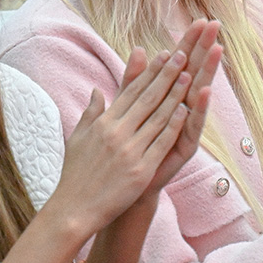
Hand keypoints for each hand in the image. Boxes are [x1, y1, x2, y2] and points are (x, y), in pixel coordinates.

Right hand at [53, 44, 195, 235]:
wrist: (74, 210)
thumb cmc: (75, 175)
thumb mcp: (79, 138)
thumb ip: (91, 113)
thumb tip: (97, 91)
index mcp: (103, 123)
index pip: (131, 92)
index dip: (149, 72)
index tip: (165, 54)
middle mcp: (116, 133)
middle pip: (146, 98)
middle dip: (166, 74)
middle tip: (183, 53)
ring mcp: (129, 151)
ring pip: (157, 116)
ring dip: (174, 94)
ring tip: (189, 74)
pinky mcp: (140, 170)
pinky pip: (161, 143)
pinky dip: (174, 125)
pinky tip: (186, 111)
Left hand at [141, 19, 222, 197]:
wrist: (126, 185)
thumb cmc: (131, 145)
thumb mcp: (130, 106)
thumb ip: (134, 79)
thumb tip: (137, 48)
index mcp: (169, 98)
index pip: (181, 64)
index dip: (190, 43)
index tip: (199, 20)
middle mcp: (182, 109)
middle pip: (195, 73)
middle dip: (204, 49)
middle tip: (215, 25)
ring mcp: (186, 127)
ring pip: (199, 95)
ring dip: (207, 72)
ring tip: (217, 50)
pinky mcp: (185, 146)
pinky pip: (193, 124)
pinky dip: (199, 107)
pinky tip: (205, 90)